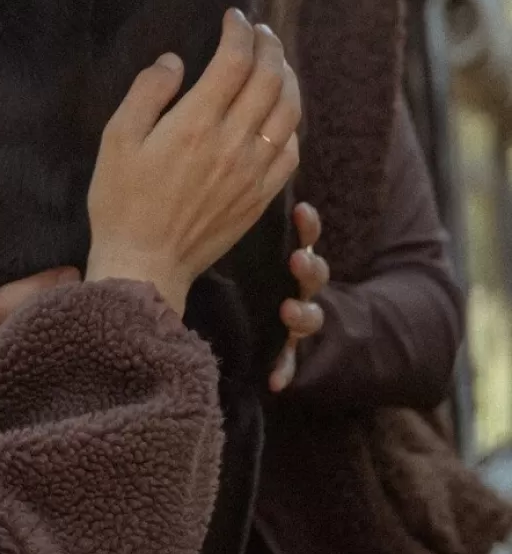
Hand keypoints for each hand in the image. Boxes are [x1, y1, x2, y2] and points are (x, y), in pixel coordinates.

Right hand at [0, 195, 79, 460]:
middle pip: (20, 352)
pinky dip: (30, 406)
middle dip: (56, 332)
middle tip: (99, 311)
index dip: (38, 291)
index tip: (72, 272)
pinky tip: (61, 394)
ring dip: (50, 370)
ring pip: (18, 390)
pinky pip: (2, 420)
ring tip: (92, 349)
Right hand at [85, 11, 300, 314]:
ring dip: (288, 77)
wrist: (145, 265)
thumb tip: (175, 62)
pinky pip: (290, 149)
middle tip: (260, 31)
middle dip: (268, 45)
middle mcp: (232, 143)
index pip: (234, 60)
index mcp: (195, 124)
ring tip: (277, 62)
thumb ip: (146, 93)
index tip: (233, 17)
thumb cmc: (121, 203)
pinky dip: (291, 122)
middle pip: (269, 77)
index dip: (239, 31)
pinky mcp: (260, 195)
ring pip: (288, 110)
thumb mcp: (116, 140)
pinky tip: (279, 113)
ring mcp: (252, 170)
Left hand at [270, 202, 328, 391]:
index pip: (308, 239)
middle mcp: (301, 290)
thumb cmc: (259, 277)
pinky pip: (289, 364)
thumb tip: (240, 170)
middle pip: (314, 276)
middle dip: (309, 268)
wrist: (285, 325)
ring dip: (301, 315)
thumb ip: (255, 224)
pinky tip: (275, 383)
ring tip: (287, 312)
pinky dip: (285, 372)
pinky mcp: (290, 352)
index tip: (301, 211)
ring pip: (309, 316)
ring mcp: (299, 321)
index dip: (308, 226)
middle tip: (297, 260)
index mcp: (295, 261)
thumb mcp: (262, 253)